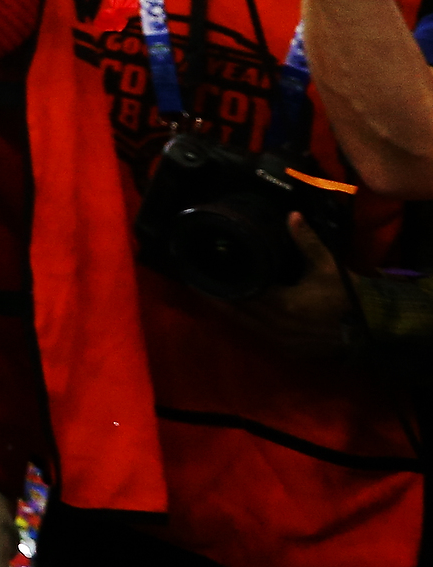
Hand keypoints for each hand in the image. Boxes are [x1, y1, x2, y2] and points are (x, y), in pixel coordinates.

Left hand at [211, 211, 359, 361]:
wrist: (372, 328)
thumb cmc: (347, 295)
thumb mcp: (327, 266)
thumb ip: (306, 241)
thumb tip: (292, 215)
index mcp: (282, 305)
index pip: (241, 293)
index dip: (219, 283)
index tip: (199, 272)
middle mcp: (276, 327)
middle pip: (235, 311)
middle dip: (215, 296)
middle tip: (193, 280)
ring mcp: (281, 342)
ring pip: (243, 326)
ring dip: (227, 310)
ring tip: (207, 292)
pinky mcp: (287, 351)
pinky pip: (257, 336)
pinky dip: (244, 322)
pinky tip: (235, 310)